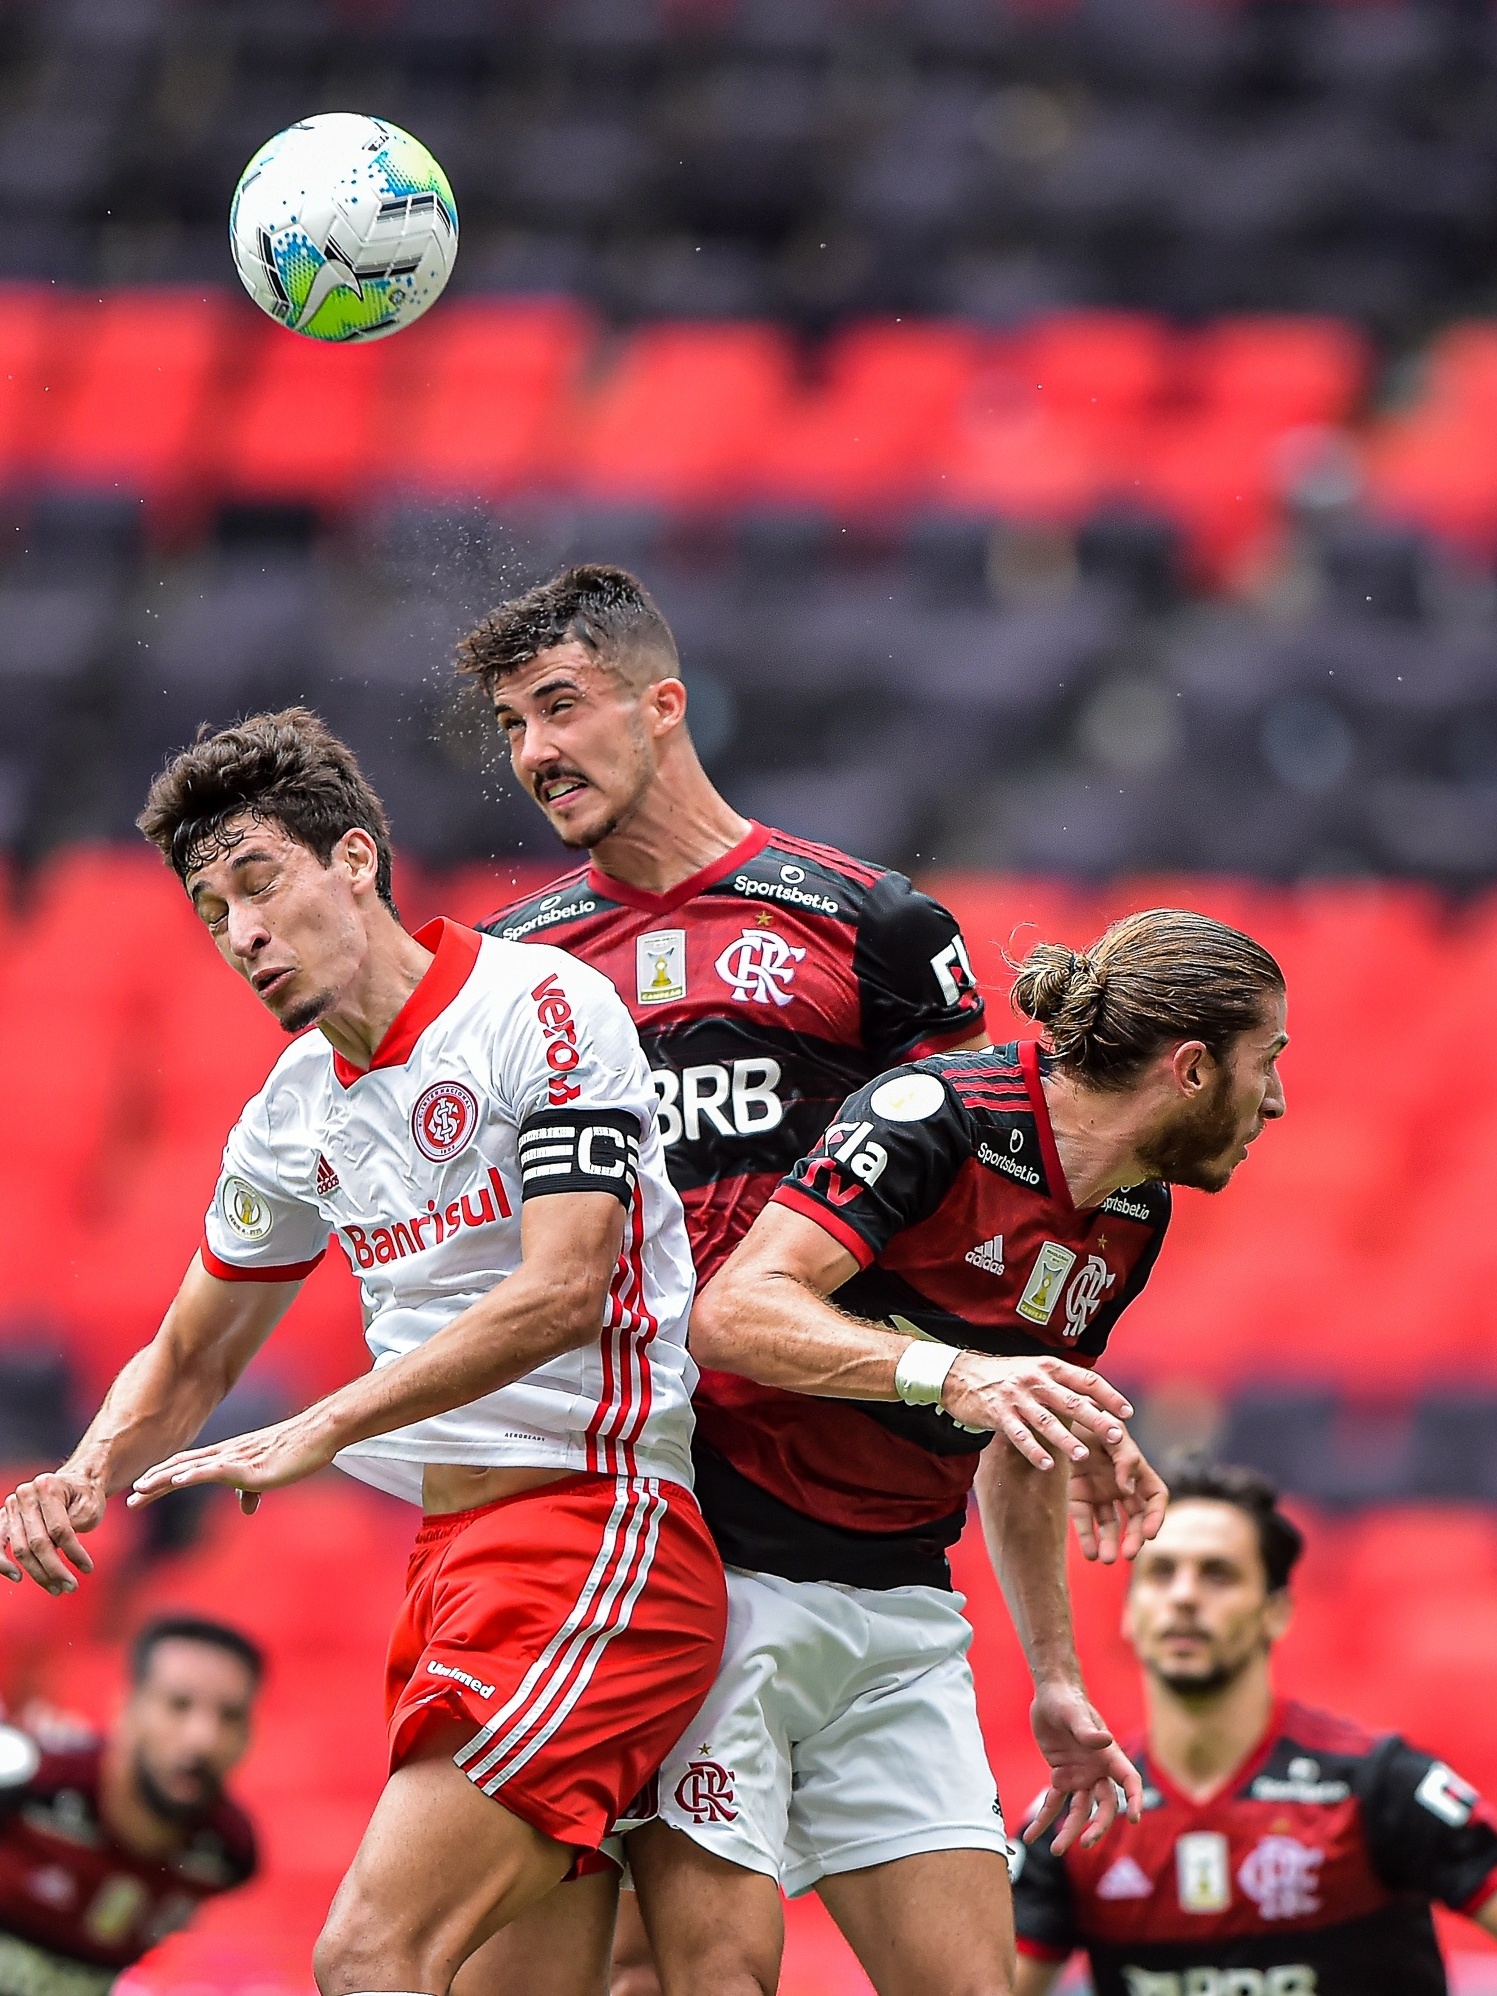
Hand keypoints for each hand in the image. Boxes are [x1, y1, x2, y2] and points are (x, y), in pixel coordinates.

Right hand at [0, 1470, 104, 1594]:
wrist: (75, 1484)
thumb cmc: (84, 1497)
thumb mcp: (90, 1507)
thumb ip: (73, 1527)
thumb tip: (56, 1552)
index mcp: (48, 1486)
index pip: (59, 1528)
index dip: (73, 1552)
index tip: (88, 1569)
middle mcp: (26, 1495)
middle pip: (37, 1542)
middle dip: (55, 1570)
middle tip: (71, 1587)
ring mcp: (12, 1507)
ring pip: (21, 1549)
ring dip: (38, 1574)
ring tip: (56, 1589)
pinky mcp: (4, 1519)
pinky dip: (4, 1564)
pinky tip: (18, 1577)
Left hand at [128, 1413, 335, 1513]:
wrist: (317, 1435)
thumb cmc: (296, 1452)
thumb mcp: (268, 1475)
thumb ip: (252, 1491)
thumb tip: (247, 1509)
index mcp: (227, 1456)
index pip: (186, 1467)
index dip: (162, 1479)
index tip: (140, 1493)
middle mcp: (225, 1454)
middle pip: (181, 1468)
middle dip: (154, 1483)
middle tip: (129, 1499)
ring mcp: (235, 1459)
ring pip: (191, 1468)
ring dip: (164, 1479)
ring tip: (141, 1489)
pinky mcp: (248, 1466)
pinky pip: (215, 1470)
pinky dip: (192, 1475)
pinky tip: (176, 1482)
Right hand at [941, 1353, 1134, 1473]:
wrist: (961, 1374)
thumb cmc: (1006, 1375)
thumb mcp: (1035, 1370)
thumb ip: (1061, 1383)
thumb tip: (1096, 1399)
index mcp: (1049, 1367)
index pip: (1086, 1379)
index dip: (1108, 1395)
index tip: (1127, 1411)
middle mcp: (1035, 1380)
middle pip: (1071, 1401)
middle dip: (1095, 1419)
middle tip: (1116, 1436)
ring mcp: (1016, 1397)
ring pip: (1046, 1421)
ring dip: (1065, 1439)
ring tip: (1082, 1456)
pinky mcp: (998, 1414)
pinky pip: (1019, 1435)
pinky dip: (1033, 1450)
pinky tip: (1047, 1465)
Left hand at [1024, 1678, 1142, 1856]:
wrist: (1050, 1695)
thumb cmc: (1067, 1700)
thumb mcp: (1073, 1713)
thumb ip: (1086, 1730)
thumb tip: (1104, 1741)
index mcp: (1109, 1755)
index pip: (1128, 1780)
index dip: (1134, 1799)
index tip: (1134, 1818)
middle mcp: (1097, 1770)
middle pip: (1104, 1805)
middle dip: (1098, 1825)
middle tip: (1086, 1843)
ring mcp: (1080, 1776)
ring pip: (1079, 1810)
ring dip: (1068, 1830)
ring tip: (1055, 1850)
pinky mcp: (1060, 1776)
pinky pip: (1053, 1802)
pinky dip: (1043, 1819)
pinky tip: (1031, 1835)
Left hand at [1069, 1429, 1167, 1563]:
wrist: (1059, 1414)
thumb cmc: (1092, 1418)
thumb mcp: (1112, 1431)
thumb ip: (1125, 1458)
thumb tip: (1128, 1489)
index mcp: (1136, 1469)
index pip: (1155, 1497)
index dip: (1156, 1516)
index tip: (1150, 1534)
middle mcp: (1120, 1485)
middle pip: (1134, 1517)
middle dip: (1134, 1537)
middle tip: (1128, 1554)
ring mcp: (1099, 1492)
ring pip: (1109, 1524)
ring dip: (1110, 1543)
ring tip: (1106, 1560)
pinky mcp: (1077, 1495)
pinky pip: (1084, 1520)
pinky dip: (1087, 1537)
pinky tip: (1089, 1554)